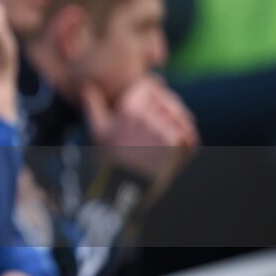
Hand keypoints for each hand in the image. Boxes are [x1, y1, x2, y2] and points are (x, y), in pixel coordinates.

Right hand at [81, 76, 198, 184]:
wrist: (121, 190)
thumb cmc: (108, 159)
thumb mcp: (97, 130)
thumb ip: (94, 106)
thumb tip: (86, 89)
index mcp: (127, 107)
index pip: (149, 85)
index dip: (155, 90)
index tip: (158, 96)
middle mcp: (146, 113)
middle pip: (169, 101)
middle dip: (171, 110)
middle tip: (170, 122)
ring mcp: (161, 127)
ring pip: (181, 118)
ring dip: (182, 127)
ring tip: (174, 141)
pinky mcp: (174, 142)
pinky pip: (189, 136)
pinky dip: (188, 144)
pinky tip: (179, 154)